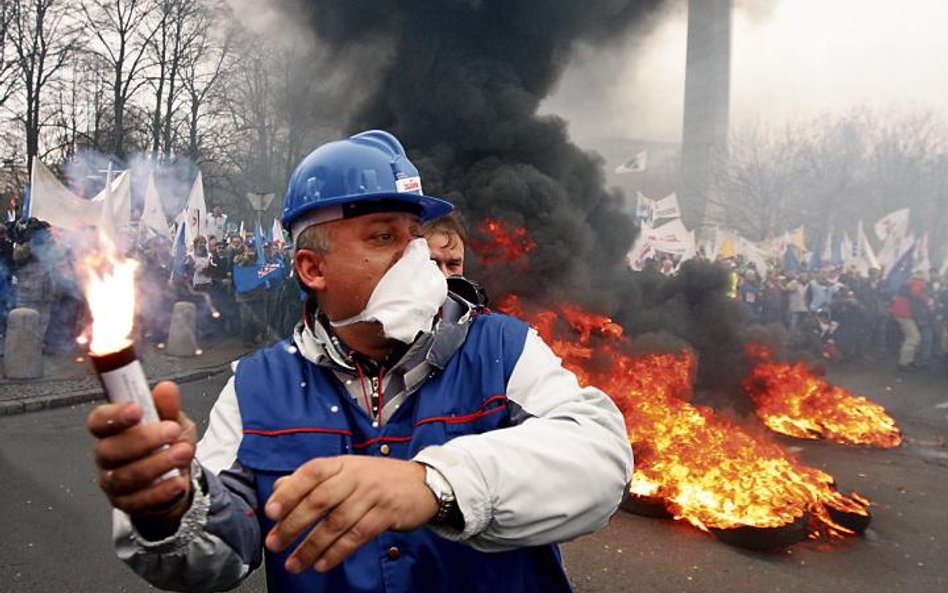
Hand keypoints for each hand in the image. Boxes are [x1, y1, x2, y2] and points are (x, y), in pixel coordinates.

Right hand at [87, 381, 195, 530]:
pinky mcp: (127, 504)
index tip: (137, 409)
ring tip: (183, 453)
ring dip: (157, 464)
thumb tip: (166, 389)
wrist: (175, 480)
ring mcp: (114, 483)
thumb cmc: (166, 446)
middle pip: (110, 450)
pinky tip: (177, 482)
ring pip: (125, 476)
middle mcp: (108, 457)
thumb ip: (168, 407)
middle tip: (172, 431)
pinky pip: (139, 501)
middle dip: (143, 439)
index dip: (114, 415)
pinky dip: (161, 491)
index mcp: (113, 431)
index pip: (99, 421)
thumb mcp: (172, 421)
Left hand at [264, 456, 437, 573]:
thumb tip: (279, 489)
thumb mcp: (347, 470)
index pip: (311, 473)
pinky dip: (337, 552)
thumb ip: (314, 480)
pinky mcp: (386, 515)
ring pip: (336, 523)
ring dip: (312, 546)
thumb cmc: (379, 479)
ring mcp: (372, 495)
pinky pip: (357, 536)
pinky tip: (322, 563)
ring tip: (295, 563)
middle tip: (276, 543)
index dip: (289, 491)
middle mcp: (356, 476)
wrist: (423, 483)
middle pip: (320, 500)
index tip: (271, 511)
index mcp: (342, 463)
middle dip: (294, 524)